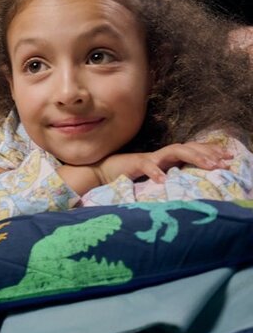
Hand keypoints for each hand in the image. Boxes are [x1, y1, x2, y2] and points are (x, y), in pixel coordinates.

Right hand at [94, 141, 232, 184]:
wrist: (102, 171)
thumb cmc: (128, 175)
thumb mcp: (154, 176)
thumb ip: (169, 176)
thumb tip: (187, 185)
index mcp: (166, 158)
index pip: (192, 150)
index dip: (210, 151)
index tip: (229, 157)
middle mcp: (160, 154)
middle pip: (188, 147)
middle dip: (208, 153)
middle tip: (225, 162)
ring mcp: (148, 157)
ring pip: (174, 150)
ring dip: (193, 156)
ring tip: (209, 166)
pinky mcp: (134, 163)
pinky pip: (147, 165)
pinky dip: (156, 172)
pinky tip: (163, 181)